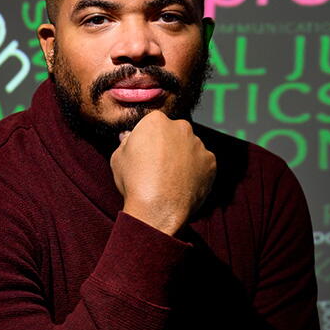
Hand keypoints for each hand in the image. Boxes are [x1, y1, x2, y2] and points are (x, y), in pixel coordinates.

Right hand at [110, 111, 215, 235]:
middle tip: (158, 166)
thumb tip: (129, 137)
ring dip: (183, 158)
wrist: (157, 208)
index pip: (153, 124)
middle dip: (168, 145)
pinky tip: (183, 184)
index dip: (149, 140)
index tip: (145, 153)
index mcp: (157, 121)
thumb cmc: (135, 182)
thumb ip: (126, 142)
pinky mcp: (210, 162)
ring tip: (171, 179)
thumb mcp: (118, 158)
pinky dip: (195, 171)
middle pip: (174, 133)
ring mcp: (198, 144)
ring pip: (190, 148)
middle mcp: (181, 127)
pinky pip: (202, 163)